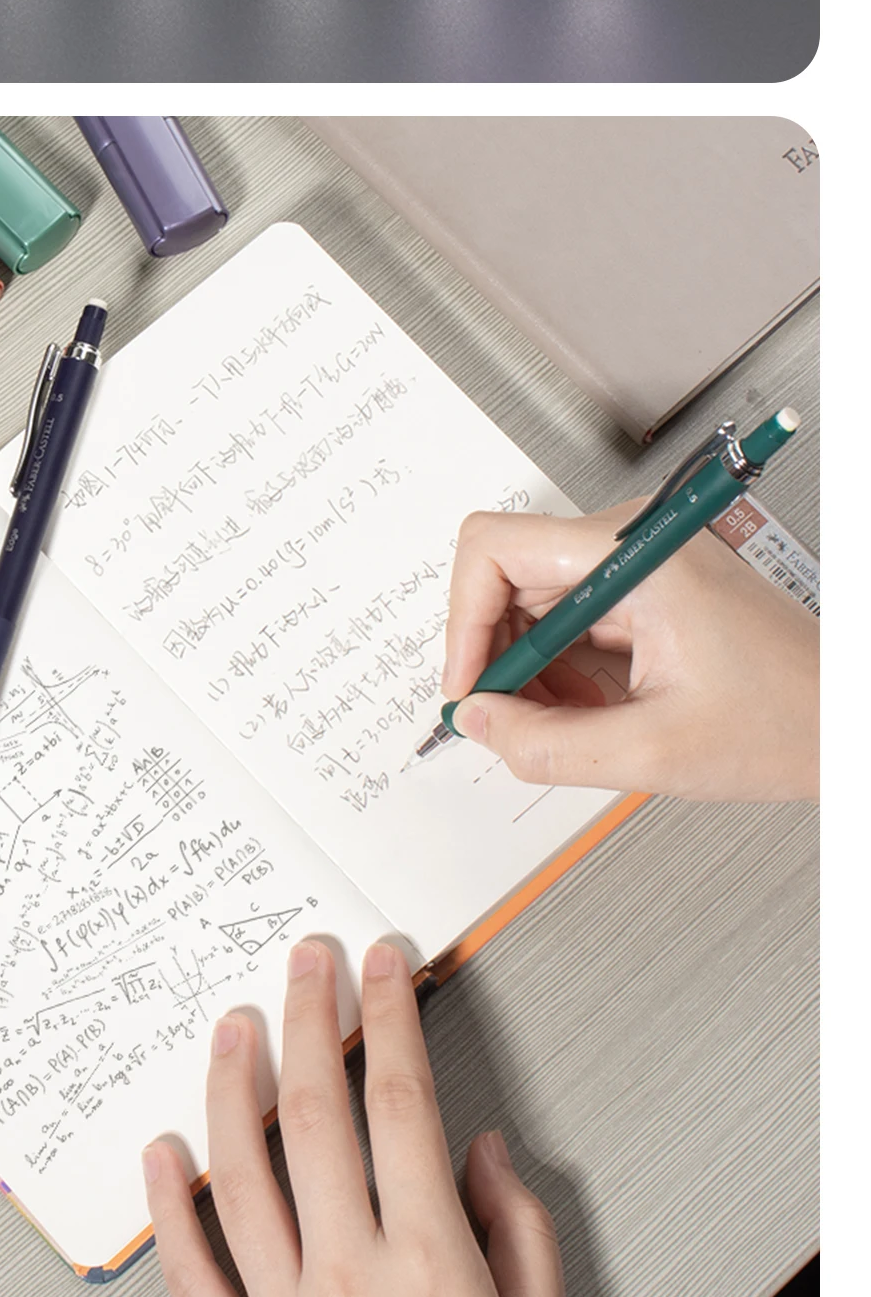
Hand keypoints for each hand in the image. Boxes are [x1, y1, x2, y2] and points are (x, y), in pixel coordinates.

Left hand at [142, 939, 575, 1296]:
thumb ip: (519, 1231)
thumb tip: (480, 1151)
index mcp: (431, 1262)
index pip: (401, 1105)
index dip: (390, 1020)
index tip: (383, 971)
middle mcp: (348, 1277)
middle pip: (314, 1115)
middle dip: (310, 1019)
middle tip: (304, 962)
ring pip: (240, 1175)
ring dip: (231, 1087)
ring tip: (231, 1026)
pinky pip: (189, 1272)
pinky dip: (169, 1206)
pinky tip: (161, 1153)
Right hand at [441, 505, 818, 800]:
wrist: (844, 718)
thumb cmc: (788, 716)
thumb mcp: (652, 753)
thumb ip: (547, 744)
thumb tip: (479, 724)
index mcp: (636, 556)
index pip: (494, 547)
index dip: (464, 623)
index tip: (470, 685)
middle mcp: (631, 543)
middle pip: (507, 579)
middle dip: (500, 660)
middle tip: (512, 721)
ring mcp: (635, 563)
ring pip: (533, 607)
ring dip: (533, 674)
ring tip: (573, 723)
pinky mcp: (642, 589)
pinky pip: (568, 623)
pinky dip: (562, 675)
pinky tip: (593, 712)